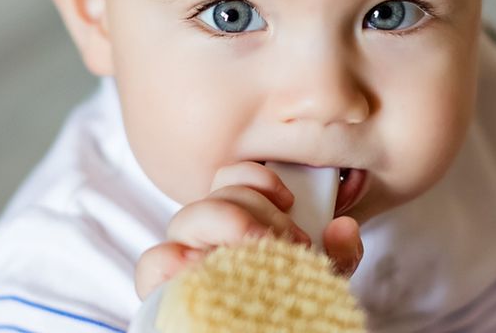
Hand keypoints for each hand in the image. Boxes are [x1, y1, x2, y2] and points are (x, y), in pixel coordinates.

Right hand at [134, 161, 363, 298]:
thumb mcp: (324, 273)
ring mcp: (186, 256)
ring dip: (228, 227)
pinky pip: (152, 263)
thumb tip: (343, 227)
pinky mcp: (168, 285)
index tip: (288, 199)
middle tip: (287, 243)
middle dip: (254, 212)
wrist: (283, 326)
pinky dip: (170, 258)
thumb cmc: (292, 296)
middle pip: (214, 196)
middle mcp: (207, 233)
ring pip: (186, 217)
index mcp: (237, 220)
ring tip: (259, 252)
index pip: (230, 177)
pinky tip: (198, 263)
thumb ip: (339, 251)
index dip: (255, 177)